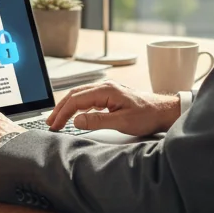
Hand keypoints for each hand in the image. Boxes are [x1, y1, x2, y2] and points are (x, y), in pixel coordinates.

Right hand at [46, 81, 181, 135]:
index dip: (63, 113)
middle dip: (60, 109)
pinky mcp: (110, 95)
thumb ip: (98, 121)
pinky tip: (73, 115)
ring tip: (57, 119)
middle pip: (74, 95)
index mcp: (106, 90)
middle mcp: (105, 87)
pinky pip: (87, 98)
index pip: (76, 100)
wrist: (163, 111)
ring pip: (80, 95)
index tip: (55, 125)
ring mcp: (107, 90)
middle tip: (50, 123)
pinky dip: (76, 106)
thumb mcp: (122, 122)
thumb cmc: (147, 115)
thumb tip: (76, 121)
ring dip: (67, 107)